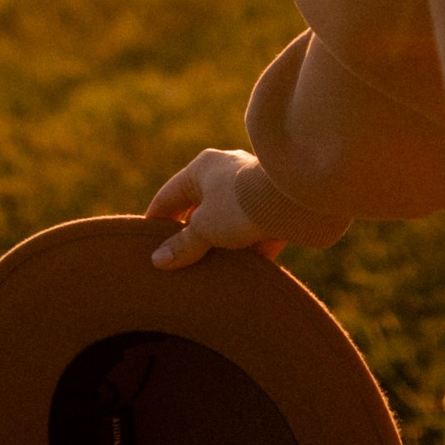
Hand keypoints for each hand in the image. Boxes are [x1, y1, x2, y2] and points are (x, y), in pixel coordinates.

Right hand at [146, 146, 327, 267]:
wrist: (299, 199)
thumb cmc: (243, 205)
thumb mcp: (205, 228)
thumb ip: (182, 245)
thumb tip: (158, 260)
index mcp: (202, 169)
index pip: (169, 196)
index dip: (155, 221)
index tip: (145, 243)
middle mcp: (226, 174)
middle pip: (200, 210)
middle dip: (190, 237)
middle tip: (176, 264)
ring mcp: (252, 191)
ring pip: (228, 224)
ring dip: (220, 247)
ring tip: (207, 275)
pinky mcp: (275, 209)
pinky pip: (254, 234)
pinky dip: (247, 253)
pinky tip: (240, 275)